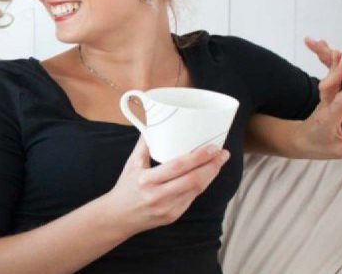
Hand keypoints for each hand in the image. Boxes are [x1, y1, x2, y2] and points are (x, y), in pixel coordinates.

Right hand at [106, 138, 229, 233]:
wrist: (118, 217)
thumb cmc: (125, 188)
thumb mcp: (132, 163)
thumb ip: (145, 144)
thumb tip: (156, 122)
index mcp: (146, 180)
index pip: (177, 167)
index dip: (198, 157)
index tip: (212, 148)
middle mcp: (158, 196)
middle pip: (193, 180)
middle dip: (212, 166)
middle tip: (223, 154)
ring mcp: (168, 209)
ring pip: (196, 190)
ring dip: (210, 175)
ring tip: (218, 162)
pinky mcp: (173, 216)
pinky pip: (192, 198)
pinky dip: (201, 185)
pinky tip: (206, 175)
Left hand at [299, 48, 341, 158]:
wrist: (297, 141)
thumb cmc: (319, 148)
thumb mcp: (341, 151)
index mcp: (329, 119)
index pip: (340, 102)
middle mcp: (324, 107)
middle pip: (330, 87)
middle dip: (338, 72)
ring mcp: (322, 101)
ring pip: (328, 82)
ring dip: (333, 67)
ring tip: (340, 51)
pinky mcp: (323, 98)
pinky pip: (328, 82)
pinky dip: (332, 70)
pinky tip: (336, 57)